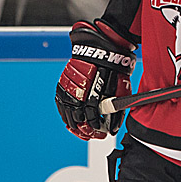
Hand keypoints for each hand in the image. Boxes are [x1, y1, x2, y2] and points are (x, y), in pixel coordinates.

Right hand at [55, 21, 135, 139]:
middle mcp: (78, 92)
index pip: (91, 119)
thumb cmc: (112, 68)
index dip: (95, 129)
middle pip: (77, 119)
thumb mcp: (120, 89)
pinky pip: (60, 103)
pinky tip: (69, 118)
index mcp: (93, 94)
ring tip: (79, 130)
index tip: (100, 134)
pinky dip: (64, 112)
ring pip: (66, 112)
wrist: (101, 47)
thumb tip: (113, 127)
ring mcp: (68, 88)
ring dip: (72, 123)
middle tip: (90, 134)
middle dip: (84, 129)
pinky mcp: (63, 84)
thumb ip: (115, 109)